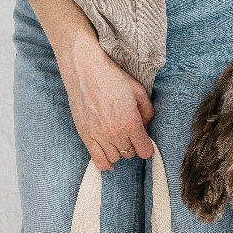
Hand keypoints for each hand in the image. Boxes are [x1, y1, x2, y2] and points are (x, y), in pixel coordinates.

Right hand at [55, 29, 154, 170]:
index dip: (146, 147)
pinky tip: (108, 158)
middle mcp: (116, 133)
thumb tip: (147, 127)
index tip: (144, 141)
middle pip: (130, 153)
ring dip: (118, 150)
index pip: (145, 151)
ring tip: (115, 138)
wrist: (84, 68)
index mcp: (131, 123)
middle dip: (131, 144)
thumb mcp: (138, 91)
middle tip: (126, 132)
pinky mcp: (86, 136)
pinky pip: (99, 161)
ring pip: (116, 158)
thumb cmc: (112, 77)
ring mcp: (100, 136)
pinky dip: (105, 163)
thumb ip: (147, 112)